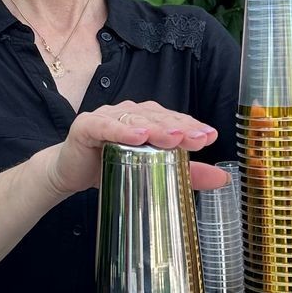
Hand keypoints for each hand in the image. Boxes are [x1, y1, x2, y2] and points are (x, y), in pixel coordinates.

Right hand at [42, 100, 230, 199]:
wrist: (69, 174)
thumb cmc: (109, 168)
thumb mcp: (153, 172)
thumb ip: (186, 173)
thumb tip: (223, 178)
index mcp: (146, 120)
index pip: (173, 119)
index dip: (192, 126)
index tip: (211, 137)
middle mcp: (128, 114)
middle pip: (157, 117)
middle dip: (179, 128)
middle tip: (198, 139)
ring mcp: (107, 117)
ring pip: (134, 119)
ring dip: (155, 127)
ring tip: (173, 138)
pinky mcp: (86, 126)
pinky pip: (105, 125)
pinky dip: (121, 130)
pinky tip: (137, 136)